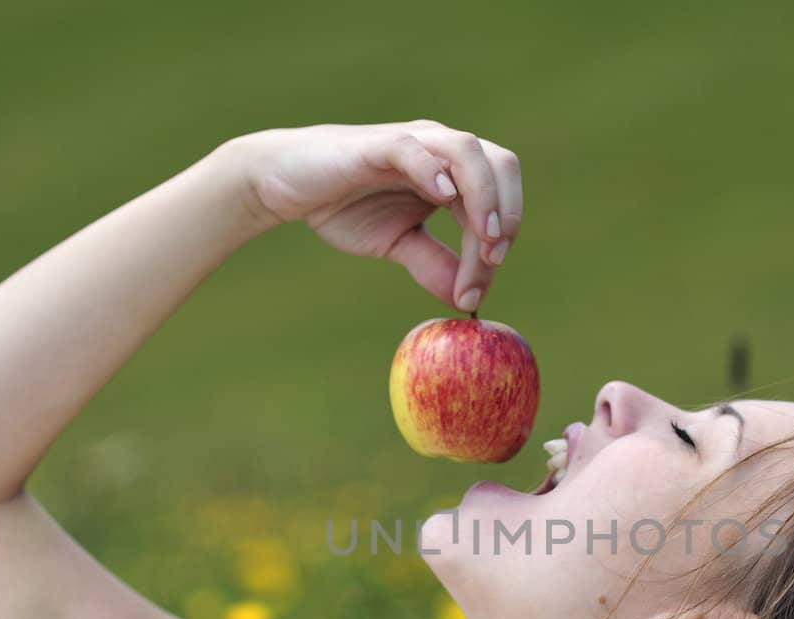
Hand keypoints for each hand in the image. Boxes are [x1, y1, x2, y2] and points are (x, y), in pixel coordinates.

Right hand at [228, 120, 520, 312]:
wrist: (286, 186)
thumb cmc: (344, 206)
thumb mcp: (397, 243)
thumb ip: (433, 264)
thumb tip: (467, 300)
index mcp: (452, 174)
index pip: (499, 200)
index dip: (501, 242)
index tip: (478, 288)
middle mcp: (441, 151)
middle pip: (500, 165)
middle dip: (508, 213)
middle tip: (493, 258)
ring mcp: (413, 143)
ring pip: (468, 152)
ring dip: (484, 195)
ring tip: (484, 235)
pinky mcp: (378, 145)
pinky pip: (415, 149)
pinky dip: (435, 170)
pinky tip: (442, 197)